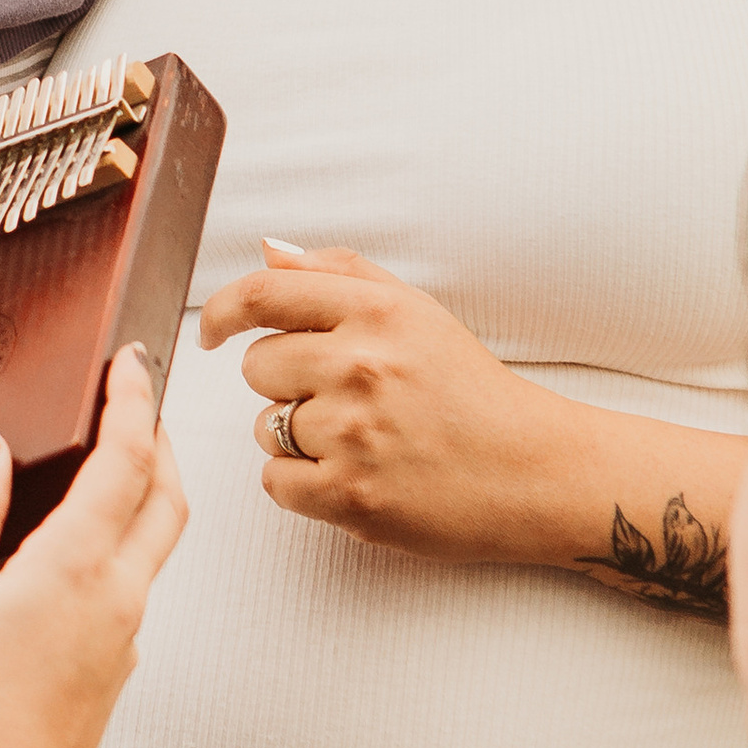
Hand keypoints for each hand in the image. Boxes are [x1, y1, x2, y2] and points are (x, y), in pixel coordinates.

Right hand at [0, 347, 188, 747]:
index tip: (132, 361)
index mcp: (75, 567)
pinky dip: (125, 540)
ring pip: (159, 540)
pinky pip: (135, 583)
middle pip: (168, 494)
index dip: (134, 400)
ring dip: (148, 487)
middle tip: (139, 397)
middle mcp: (118, 595)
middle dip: (161, 436)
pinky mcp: (117, 664)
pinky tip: (80, 544)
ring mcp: (125, 633)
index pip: (127, 458)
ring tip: (113, 458)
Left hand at [197, 237, 576, 563]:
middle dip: (284, 383)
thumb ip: (340, 275)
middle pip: (255, 366)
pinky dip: (301, 485)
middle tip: (342, 398)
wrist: (535, 472)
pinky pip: (275, 483)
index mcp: (378, 313)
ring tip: (358, 440)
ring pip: (264, 428)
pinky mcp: (352, 496)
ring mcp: (356, 434)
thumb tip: (268, 251)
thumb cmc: (473, 392)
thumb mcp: (417, 313)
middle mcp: (362, 367)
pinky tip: (350, 476)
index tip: (211, 330)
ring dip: (295, 437)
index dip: (221, 311)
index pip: (263, 295)